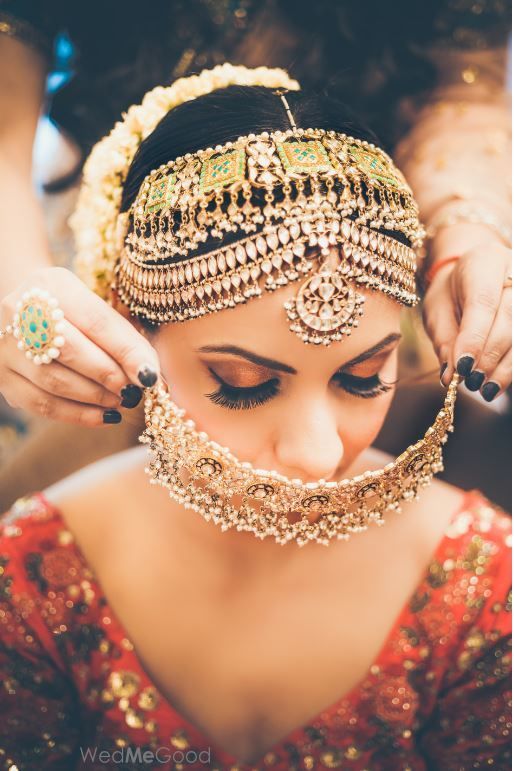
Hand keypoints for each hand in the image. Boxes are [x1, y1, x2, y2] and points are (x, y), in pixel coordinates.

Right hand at [0, 267, 159, 424]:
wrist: (28, 312)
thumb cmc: (76, 314)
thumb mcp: (98, 310)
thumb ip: (125, 339)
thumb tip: (151, 377)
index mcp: (54, 284)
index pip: (95, 321)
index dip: (126, 352)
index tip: (150, 376)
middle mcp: (22, 310)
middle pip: (70, 350)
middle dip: (108, 376)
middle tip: (134, 392)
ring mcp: (7, 344)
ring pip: (53, 380)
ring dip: (95, 397)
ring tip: (121, 402)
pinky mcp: (2, 375)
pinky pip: (40, 404)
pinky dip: (77, 414)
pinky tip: (104, 416)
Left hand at [423, 232, 510, 401]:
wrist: (472, 274)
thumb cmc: (451, 293)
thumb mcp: (437, 309)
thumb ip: (444, 339)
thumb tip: (451, 375)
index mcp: (484, 261)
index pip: (484, 303)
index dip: (475, 338)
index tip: (462, 367)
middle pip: (509, 319)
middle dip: (489, 356)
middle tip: (471, 382)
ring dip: (504, 366)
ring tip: (485, 389)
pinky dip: (511, 365)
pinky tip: (498, 382)